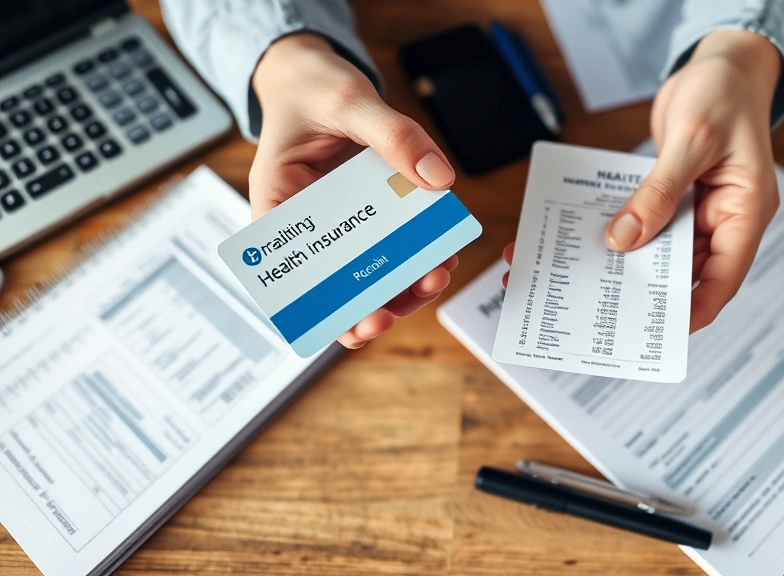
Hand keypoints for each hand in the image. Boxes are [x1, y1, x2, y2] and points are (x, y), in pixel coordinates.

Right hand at [251, 33, 458, 347]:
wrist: (317, 73)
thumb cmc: (312, 87)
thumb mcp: (349, 99)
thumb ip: (394, 135)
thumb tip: (439, 178)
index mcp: (279, 205)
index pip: (290, 271)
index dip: (319, 305)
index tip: (351, 319)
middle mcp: (312, 224)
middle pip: (335, 285)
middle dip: (368, 305)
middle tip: (394, 312)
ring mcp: (345, 223)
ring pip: (371, 273)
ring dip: (402, 286)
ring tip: (434, 276)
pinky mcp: (374, 213)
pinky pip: (397, 242)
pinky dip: (420, 252)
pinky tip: (443, 251)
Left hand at [501, 31, 780, 330]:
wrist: (720, 62)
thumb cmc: (724, 92)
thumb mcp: (691, 140)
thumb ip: (659, 192)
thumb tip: (625, 238)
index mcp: (747, 211)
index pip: (724, 277)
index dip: (694, 308)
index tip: (658, 329)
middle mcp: (725, 218)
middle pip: (688, 270)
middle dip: (649, 288)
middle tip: (604, 306)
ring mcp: (700, 209)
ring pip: (664, 250)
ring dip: (630, 260)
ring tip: (587, 277)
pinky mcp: (676, 197)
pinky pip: (650, 222)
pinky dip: (625, 229)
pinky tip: (591, 239)